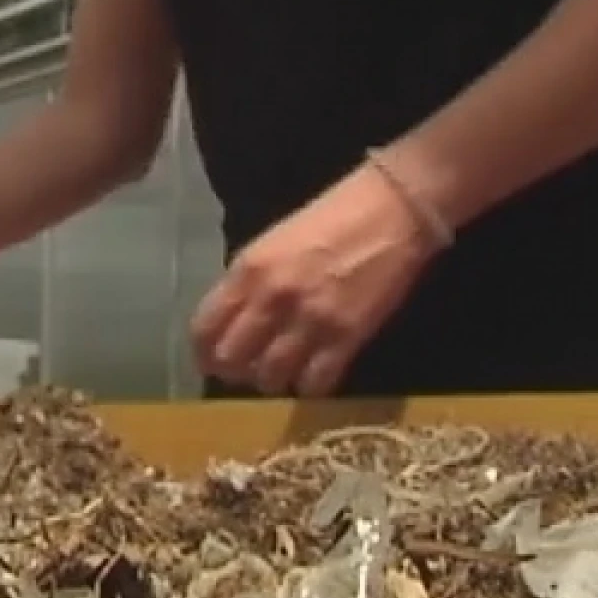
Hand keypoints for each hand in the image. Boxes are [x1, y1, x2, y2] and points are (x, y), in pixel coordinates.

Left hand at [190, 163, 442, 396]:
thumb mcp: (273, 243)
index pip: (204, 328)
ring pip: (269, 377)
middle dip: (235, 372)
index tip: (212, 361)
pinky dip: (310, 386)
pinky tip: (314, 375)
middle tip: (248, 370)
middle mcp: (272, 297)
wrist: (393, 210)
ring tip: (282, 373)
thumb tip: (232, 323)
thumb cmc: (332, 219)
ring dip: (272, 381)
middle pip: (232, 360)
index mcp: (248, 270)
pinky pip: (315, 382)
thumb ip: (248, 283)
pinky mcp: (346, 336)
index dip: (204, 353)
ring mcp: (309, 319)